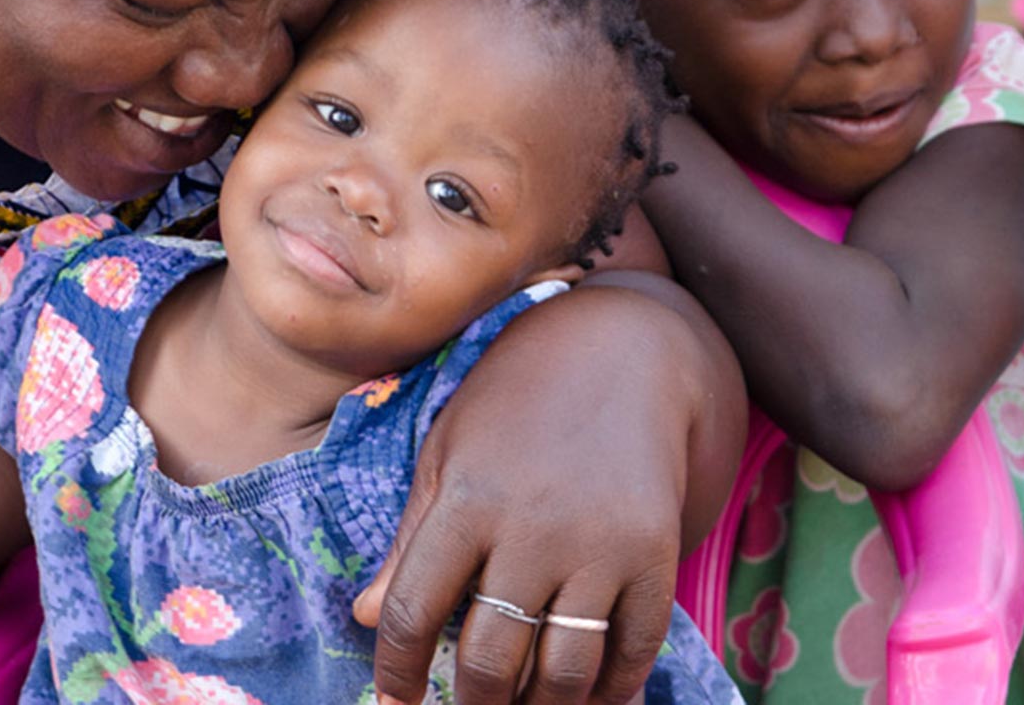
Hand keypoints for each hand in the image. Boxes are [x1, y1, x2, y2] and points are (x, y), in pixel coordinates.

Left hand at [353, 282, 742, 704]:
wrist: (625, 352)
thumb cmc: (516, 402)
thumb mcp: (447, 452)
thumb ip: (411, 540)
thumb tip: (367, 619)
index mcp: (468, 499)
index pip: (415, 610)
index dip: (398, 670)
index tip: (397, 701)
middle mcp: (534, 528)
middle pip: (493, 658)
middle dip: (472, 701)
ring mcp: (601, 546)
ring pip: (564, 672)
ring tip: (519, 701)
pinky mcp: (656, 556)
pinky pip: (633, 652)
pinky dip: (608, 689)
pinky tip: (584, 692)